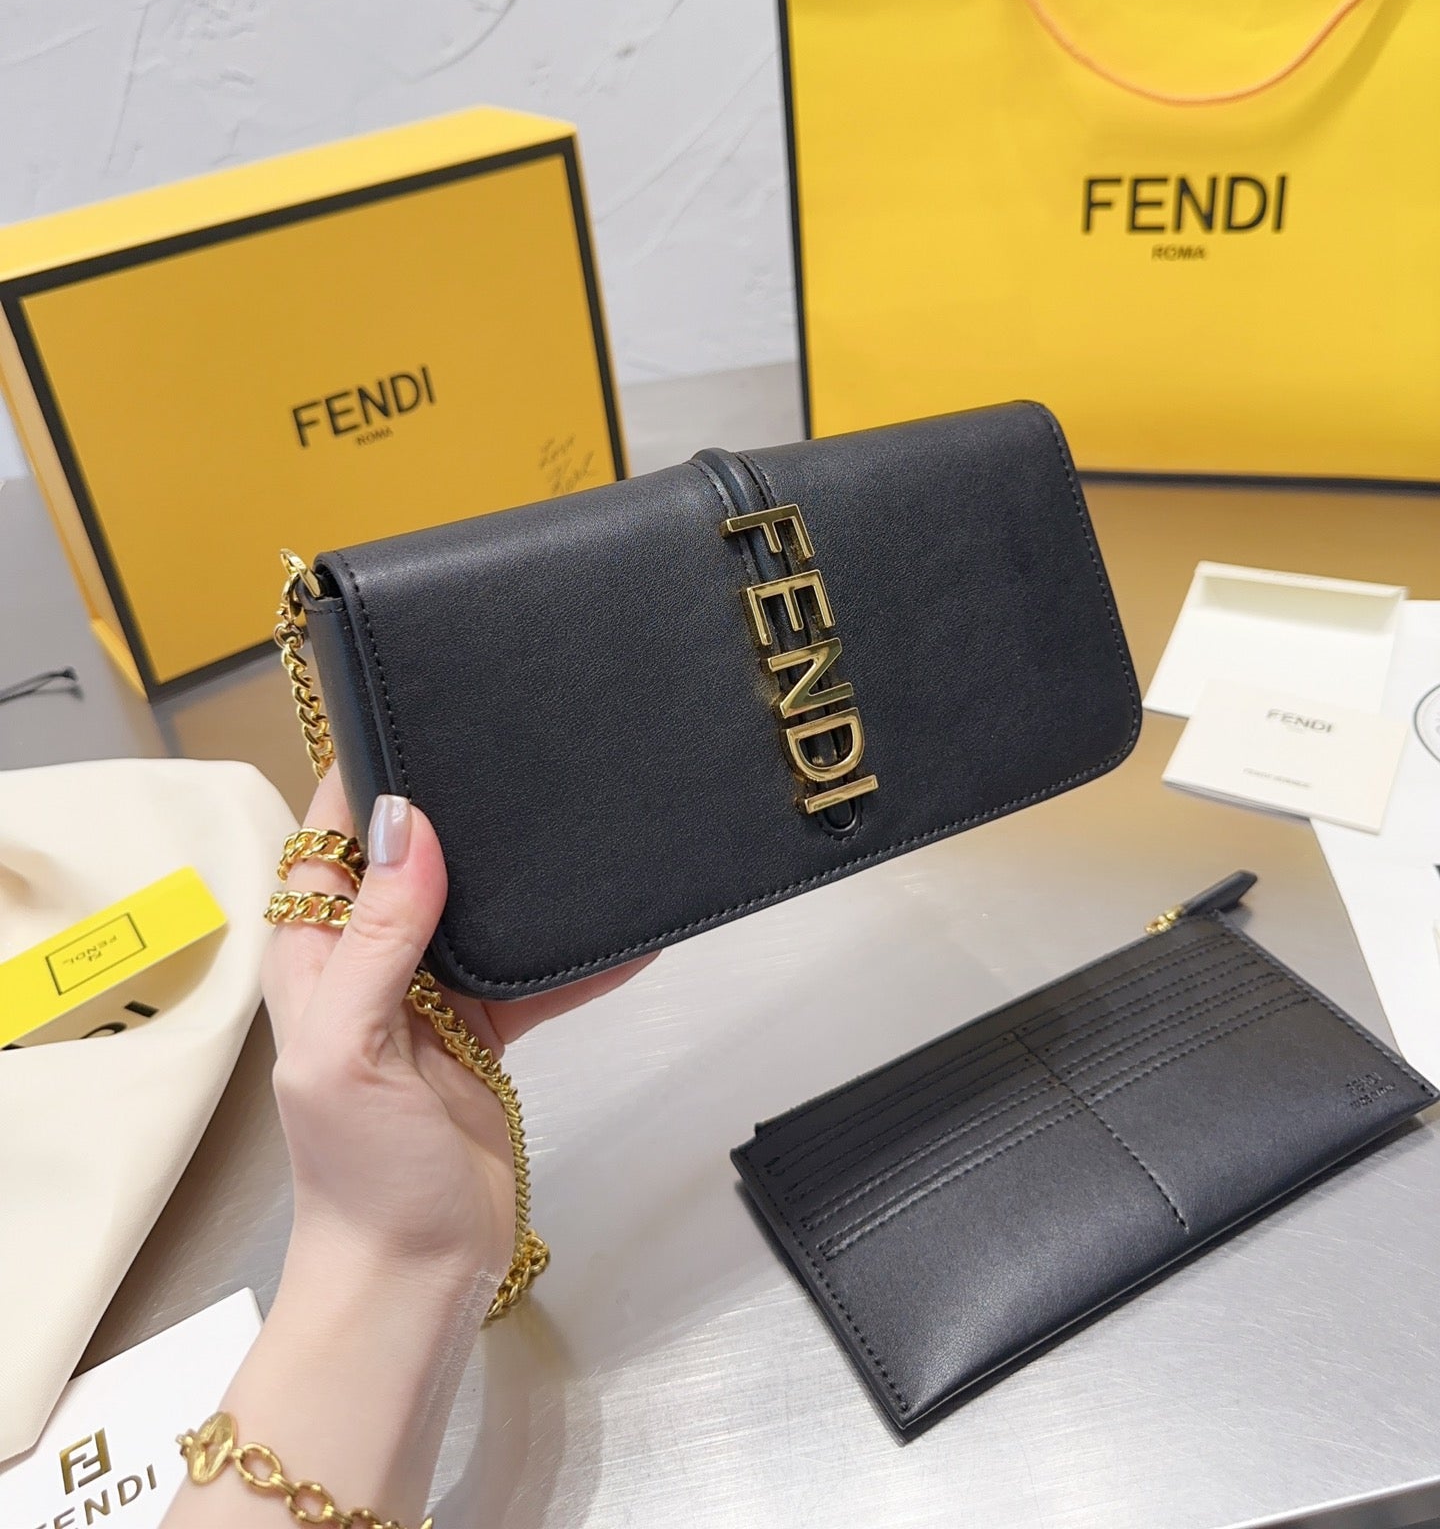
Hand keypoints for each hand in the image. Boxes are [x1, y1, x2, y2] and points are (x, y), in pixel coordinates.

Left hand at [263, 767, 648, 1300]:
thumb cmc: (360, 1171)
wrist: (416, 1276)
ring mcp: (430, 992)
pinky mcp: (486, 1028)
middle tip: (520, 749)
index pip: (328, 837)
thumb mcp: (350, 1049)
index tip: (424, 716)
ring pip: (477, 904)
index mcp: (314, 952)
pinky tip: (628, 926)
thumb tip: (407, 822)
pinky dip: (578, 954)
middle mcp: (369, 957)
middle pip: (412, 855)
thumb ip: (376, 938)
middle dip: (456, 808)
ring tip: (577, 814)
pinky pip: (535, 972)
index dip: (367, 777)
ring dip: (520, 874)